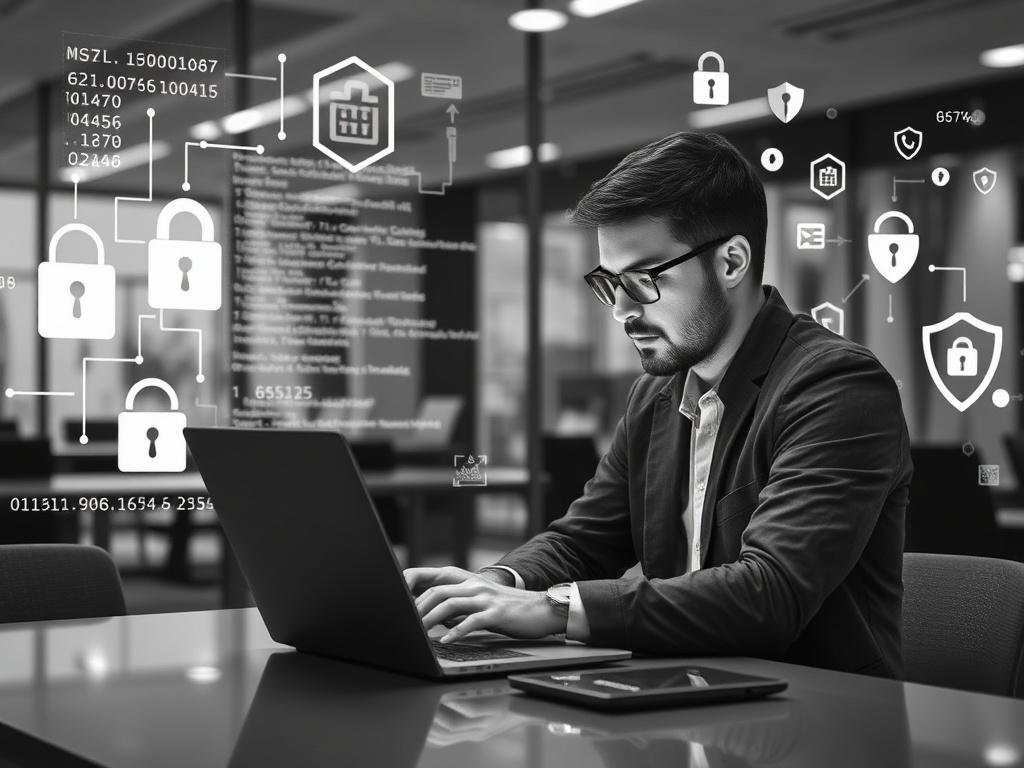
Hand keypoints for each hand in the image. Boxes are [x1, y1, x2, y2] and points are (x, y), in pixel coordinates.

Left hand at [403, 566, 566, 642]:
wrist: (542, 609)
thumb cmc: (507, 609)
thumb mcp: (479, 601)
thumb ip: (457, 603)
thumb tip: (431, 615)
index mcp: (468, 580)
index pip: (434, 577)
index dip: (413, 584)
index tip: (397, 598)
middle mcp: (474, 585)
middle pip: (437, 591)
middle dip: (417, 608)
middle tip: (404, 623)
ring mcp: (485, 598)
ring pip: (450, 603)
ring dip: (430, 619)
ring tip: (418, 632)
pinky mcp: (497, 613)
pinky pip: (472, 621)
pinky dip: (457, 632)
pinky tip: (446, 641)